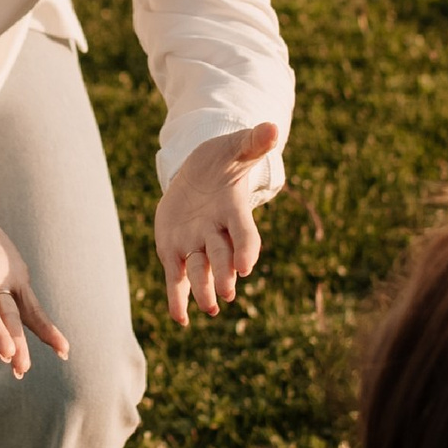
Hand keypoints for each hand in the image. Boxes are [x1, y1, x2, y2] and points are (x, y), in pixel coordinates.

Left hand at [155, 123, 281, 326]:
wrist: (198, 173)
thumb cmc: (222, 159)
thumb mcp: (235, 147)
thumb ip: (254, 141)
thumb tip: (273, 128)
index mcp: (232, 211)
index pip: (244, 234)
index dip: (246, 249)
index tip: (247, 265)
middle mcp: (216, 233)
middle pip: (221, 256)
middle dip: (224, 273)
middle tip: (228, 293)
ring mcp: (195, 244)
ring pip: (199, 270)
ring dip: (204, 290)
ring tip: (210, 307)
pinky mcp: (174, 252)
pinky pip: (176, 279)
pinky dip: (178, 300)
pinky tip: (180, 320)